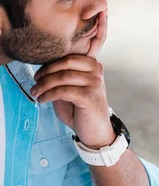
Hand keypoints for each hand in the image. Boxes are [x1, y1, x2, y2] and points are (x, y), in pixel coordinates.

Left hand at [30, 10, 114, 148]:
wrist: (95, 129)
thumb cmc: (81, 108)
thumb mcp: (73, 87)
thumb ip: (65, 75)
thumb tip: (43, 67)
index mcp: (93, 65)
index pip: (69, 56)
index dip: (50, 63)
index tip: (38, 74)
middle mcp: (96, 71)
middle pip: (65, 63)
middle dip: (46, 72)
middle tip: (35, 82)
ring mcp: (95, 83)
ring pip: (62, 77)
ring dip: (44, 85)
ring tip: (35, 93)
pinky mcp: (89, 96)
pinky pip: (62, 91)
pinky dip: (48, 95)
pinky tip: (42, 100)